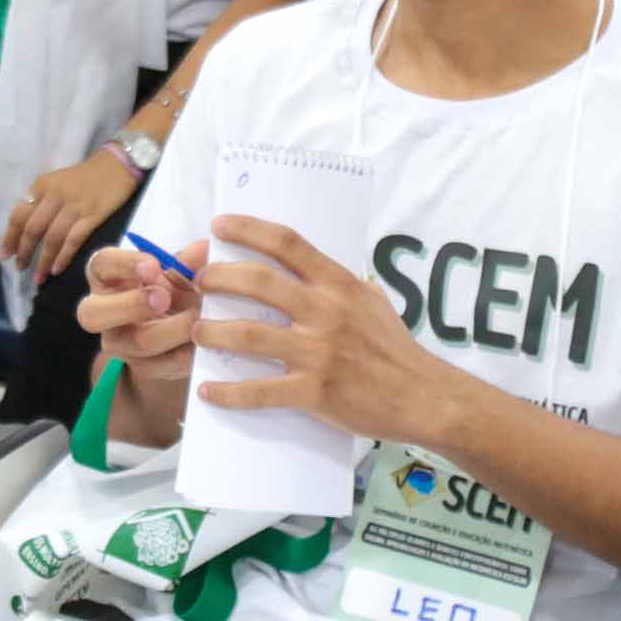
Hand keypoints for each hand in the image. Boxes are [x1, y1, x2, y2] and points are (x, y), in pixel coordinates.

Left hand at [0, 147, 138, 283]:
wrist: (116, 167)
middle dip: (24, 252)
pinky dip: (63, 257)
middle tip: (20, 268)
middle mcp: (55, 195)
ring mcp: (74, 206)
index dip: (10, 237)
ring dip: (43, 261)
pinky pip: (73, 240)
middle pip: (33, 229)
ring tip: (38, 276)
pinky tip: (56, 269)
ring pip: (52, 238)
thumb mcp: (55, 182)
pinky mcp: (92, 216)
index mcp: (41, 186)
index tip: (5, 255)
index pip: (19, 215)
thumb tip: (24, 232)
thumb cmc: (83, 177)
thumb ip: (40, 202)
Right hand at [77, 233, 206, 390]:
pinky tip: (205, 340)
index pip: (102, 264)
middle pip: (92, 314)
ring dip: (172, 329)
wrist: (174, 335)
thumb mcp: (174, 273)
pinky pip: (165, 364)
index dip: (126, 264)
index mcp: (107, 277)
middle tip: (164, 297)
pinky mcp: (144, 368)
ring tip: (197, 316)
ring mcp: (120, 345)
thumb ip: (184, 263)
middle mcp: (103, 313)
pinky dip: (188, 351)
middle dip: (130, 305)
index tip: (154, 263)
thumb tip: (203, 248)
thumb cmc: (167, 290)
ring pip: (138, 342)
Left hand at [188, 214, 455, 445]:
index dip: (247, 229)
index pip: (287, 243)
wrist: (424, 396)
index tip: (219, 225)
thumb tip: (313, 267)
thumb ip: (341, 284)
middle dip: (219, 278)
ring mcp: (319, 352)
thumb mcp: (374, 301)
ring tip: (196, 332)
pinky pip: (260, 391)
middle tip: (200, 283)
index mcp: (338, 285)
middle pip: (258, 282)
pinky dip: (229, 392)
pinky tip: (207, 391)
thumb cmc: (397, 349)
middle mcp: (326, 311)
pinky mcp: (315, 391)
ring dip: (213, 332)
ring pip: (249, 334)